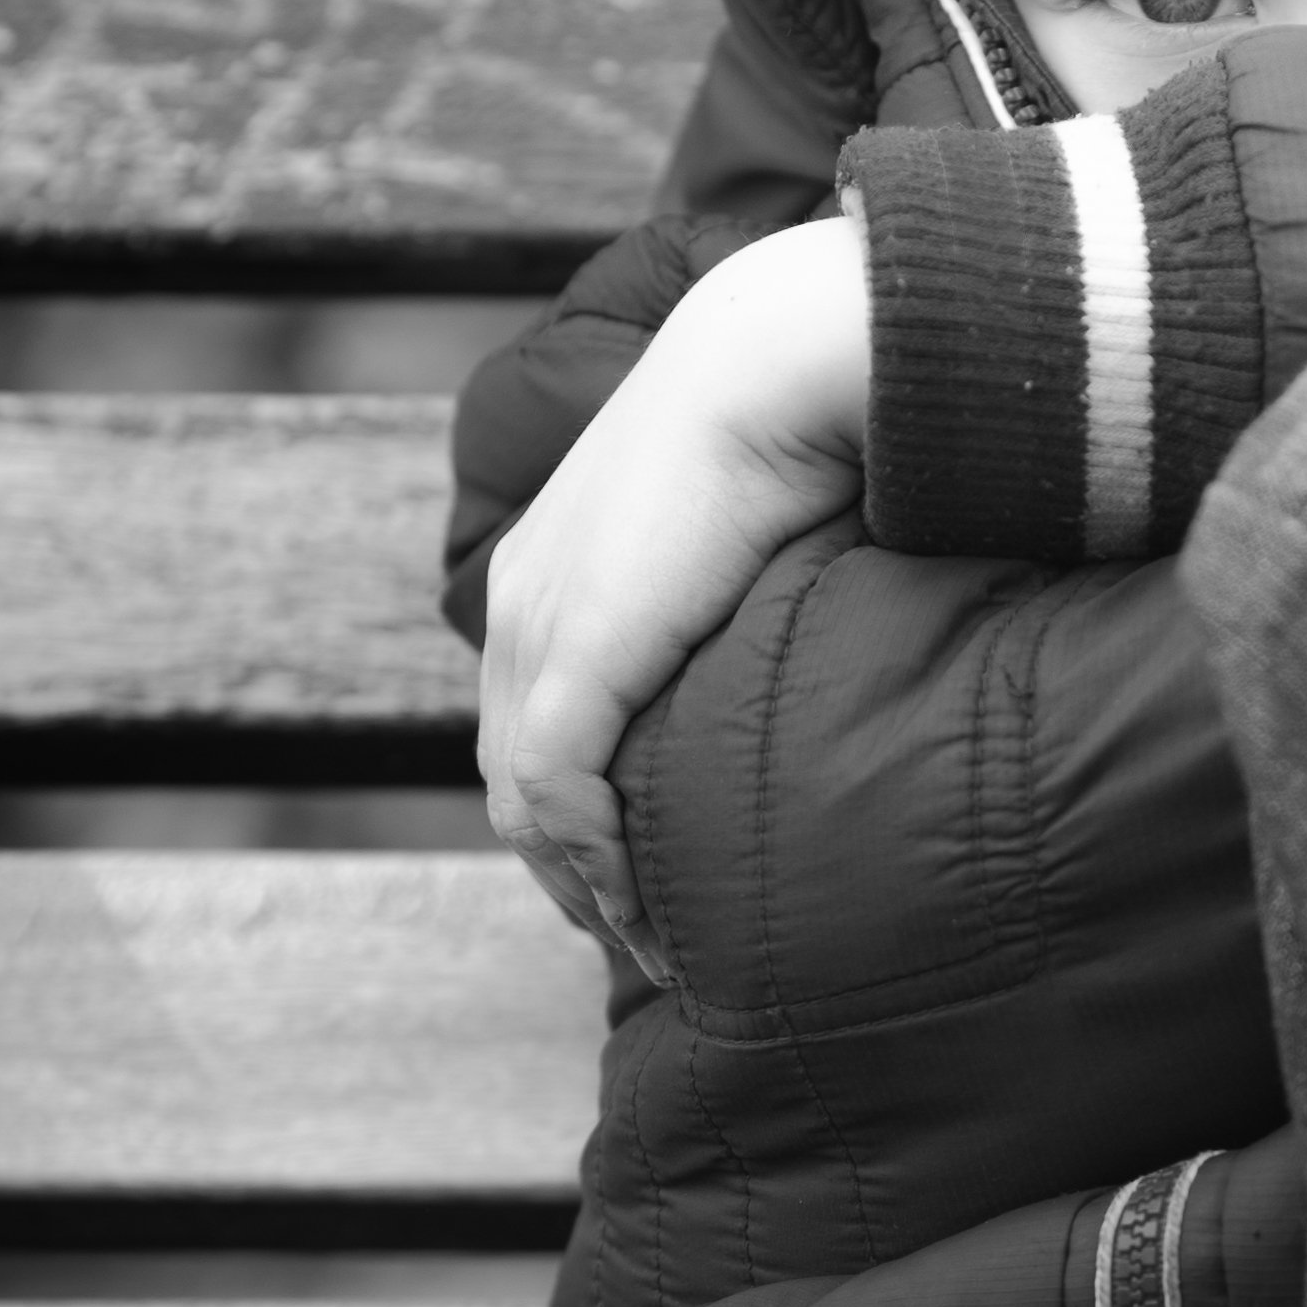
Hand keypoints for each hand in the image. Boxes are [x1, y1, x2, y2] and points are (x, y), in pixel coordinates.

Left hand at [480, 213, 873, 978]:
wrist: (775, 362)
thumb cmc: (788, 418)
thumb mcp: (745, 521)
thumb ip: (737, 590)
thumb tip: (795, 624)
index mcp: (551, 562)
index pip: (530, 712)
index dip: (578, 800)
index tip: (646, 862)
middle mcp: (523, 599)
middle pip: (511, 769)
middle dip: (571, 862)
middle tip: (645, 931)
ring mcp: (539, 631)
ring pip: (524, 799)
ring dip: (586, 882)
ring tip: (656, 944)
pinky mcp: (575, 660)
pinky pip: (556, 795)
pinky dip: (597, 863)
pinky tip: (649, 906)